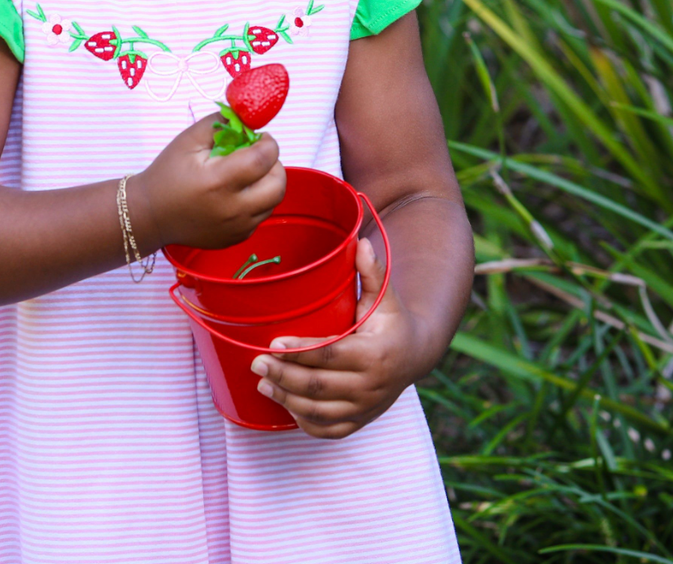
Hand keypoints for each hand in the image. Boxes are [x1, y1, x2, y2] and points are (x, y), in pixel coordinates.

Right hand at [133, 113, 285, 249]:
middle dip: (274, 165)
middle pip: (277, 185)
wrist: (150, 215)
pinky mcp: (236, 238)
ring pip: (272, 202)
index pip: (264, 159)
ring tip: (247, 174)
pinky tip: (236, 193)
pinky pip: (260, 216)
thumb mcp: (188, 140)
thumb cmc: (167, 174)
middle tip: (257, 156)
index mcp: (219, 182)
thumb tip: (247, 118)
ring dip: (267, 183)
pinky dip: (256, 201)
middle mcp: (232, 209)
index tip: (260, 137)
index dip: (268, 143)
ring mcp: (236, 228)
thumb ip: (219, 124)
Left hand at [249, 236, 416, 438]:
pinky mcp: (360, 421)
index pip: (331, 355)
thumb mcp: (385, 296)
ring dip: (286, 400)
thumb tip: (360, 242)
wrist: (416, 355)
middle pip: (319, 387)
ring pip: (320, 412)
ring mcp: (365, 408)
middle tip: (256, 363)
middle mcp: (371, 386)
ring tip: (263, 383)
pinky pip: (329, 430)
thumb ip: (372, 271)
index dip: (300, 352)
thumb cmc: (392, 321)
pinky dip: (304, 422)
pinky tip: (284, 405)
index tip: (273, 344)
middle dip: (283, 376)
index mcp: (375, 354)